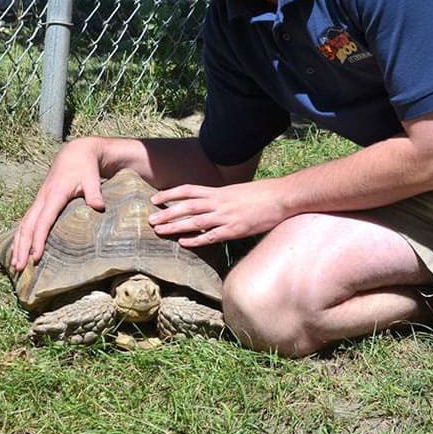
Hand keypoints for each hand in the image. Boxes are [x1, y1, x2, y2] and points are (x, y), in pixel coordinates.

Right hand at [10, 138, 105, 270]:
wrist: (75, 153)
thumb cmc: (85, 168)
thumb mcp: (92, 178)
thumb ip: (94, 193)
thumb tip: (98, 207)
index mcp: (54, 195)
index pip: (43, 221)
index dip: (39, 239)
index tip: (36, 256)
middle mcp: (42, 199)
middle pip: (27, 226)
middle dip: (22, 247)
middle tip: (20, 268)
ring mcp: (39, 201)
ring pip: (23, 225)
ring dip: (18, 245)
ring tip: (15, 265)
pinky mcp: (39, 203)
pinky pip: (26, 222)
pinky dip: (20, 237)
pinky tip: (17, 250)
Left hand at [148, 180, 287, 246]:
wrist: (282, 197)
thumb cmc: (263, 194)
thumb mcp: (239, 191)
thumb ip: (223, 198)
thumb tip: (211, 203)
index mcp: (219, 192)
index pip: (188, 191)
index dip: (170, 195)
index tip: (154, 199)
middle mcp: (219, 203)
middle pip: (186, 207)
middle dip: (166, 213)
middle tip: (150, 220)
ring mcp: (226, 217)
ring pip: (195, 221)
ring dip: (175, 226)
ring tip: (159, 231)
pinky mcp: (235, 230)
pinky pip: (211, 236)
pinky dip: (196, 240)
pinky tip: (183, 243)